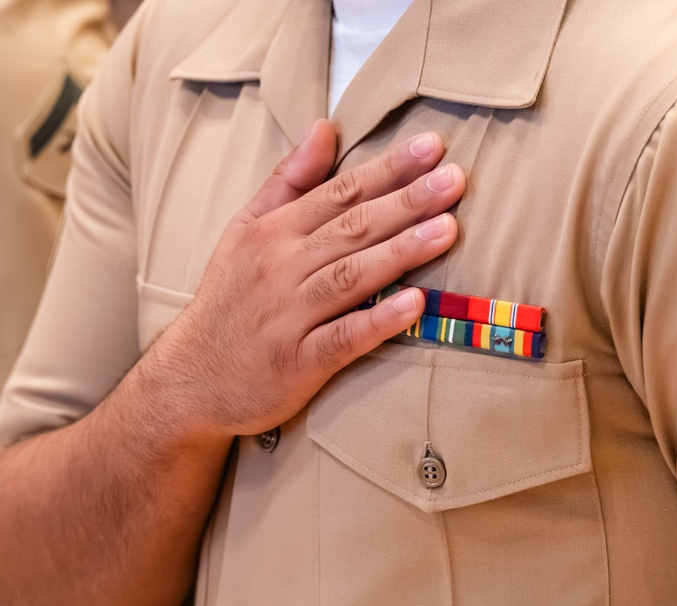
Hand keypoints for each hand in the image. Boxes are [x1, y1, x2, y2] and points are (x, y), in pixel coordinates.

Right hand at [147, 119, 464, 440]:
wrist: (191, 378)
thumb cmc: (230, 300)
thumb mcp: (244, 230)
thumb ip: (288, 180)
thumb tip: (324, 127)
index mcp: (271, 232)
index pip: (339, 192)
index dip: (388, 169)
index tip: (431, 148)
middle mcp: (280, 268)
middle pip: (352, 228)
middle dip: (406, 202)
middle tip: (455, 180)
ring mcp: (289, 316)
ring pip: (351, 276)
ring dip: (400, 252)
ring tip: (447, 229)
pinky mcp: (298, 362)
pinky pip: (344, 338)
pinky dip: (378, 321)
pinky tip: (415, 304)